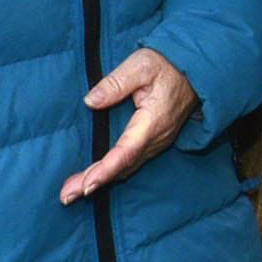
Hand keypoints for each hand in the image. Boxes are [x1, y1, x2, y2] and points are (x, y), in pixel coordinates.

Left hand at [61, 47, 199, 202]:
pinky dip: (112, 171)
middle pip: (122, 167)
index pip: (125, 153)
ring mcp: (157, 142)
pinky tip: (95, 175)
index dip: (104, 171)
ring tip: (72, 191)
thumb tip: (90, 101)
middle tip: (67, 196)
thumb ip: (115, 83)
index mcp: (151, 122)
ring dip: (100, 179)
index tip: (86, 185)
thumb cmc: (167, 65)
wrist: (194, 71)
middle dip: (94, 182)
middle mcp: (155, 139)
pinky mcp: (154, 141)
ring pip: (126, 168)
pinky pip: (131, 161)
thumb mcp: (140, 65)